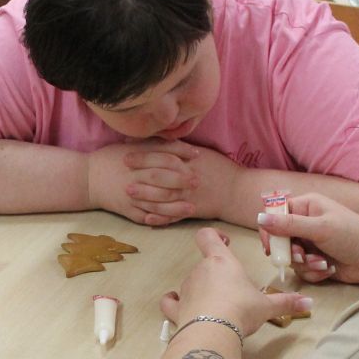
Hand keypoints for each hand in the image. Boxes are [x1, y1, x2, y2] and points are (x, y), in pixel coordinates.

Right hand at [83, 141, 190, 225]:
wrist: (86, 179)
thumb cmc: (111, 158)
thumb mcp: (130, 145)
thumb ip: (154, 144)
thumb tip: (182, 144)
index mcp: (135, 160)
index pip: (162, 157)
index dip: (181, 156)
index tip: (198, 157)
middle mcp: (133, 179)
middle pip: (161, 180)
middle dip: (181, 181)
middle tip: (198, 182)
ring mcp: (129, 197)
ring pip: (156, 204)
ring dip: (175, 207)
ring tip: (192, 208)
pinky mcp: (126, 211)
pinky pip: (146, 217)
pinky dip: (160, 220)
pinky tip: (174, 220)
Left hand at [125, 142, 240, 224]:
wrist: (237, 191)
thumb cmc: (219, 169)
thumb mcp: (202, 154)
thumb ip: (181, 149)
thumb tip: (160, 140)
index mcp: (189, 162)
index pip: (162, 154)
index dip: (143, 153)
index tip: (126, 151)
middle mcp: (187, 177)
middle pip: (160, 173)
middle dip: (139, 171)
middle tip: (121, 168)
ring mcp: (189, 195)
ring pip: (164, 195)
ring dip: (144, 194)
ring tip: (127, 192)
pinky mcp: (192, 210)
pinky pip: (173, 216)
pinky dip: (159, 218)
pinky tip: (145, 218)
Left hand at [161, 228, 313, 337]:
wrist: (213, 332)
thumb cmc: (241, 310)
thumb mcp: (267, 307)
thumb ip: (286, 303)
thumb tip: (309, 303)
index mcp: (221, 262)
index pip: (207, 236)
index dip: (214, 236)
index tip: (225, 242)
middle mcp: (200, 271)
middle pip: (205, 265)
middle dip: (217, 276)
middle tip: (233, 291)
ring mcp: (185, 289)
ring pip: (191, 284)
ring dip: (201, 291)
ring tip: (217, 308)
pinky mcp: (176, 309)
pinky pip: (170, 302)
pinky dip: (173, 302)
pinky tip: (179, 306)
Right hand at [255, 193, 358, 285]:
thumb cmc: (353, 235)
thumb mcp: (320, 228)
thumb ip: (289, 225)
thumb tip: (259, 218)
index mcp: (307, 206)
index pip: (276, 214)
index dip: (269, 230)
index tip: (269, 246)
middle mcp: (306, 222)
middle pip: (279, 238)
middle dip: (289, 251)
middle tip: (300, 256)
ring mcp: (310, 242)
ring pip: (289, 256)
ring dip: (304, 263)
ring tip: (322, 263)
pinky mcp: (314, 260)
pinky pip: (300, 269)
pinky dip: (312, 271)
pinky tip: (327, 269)